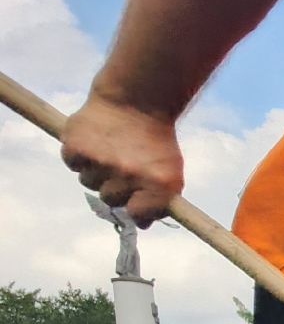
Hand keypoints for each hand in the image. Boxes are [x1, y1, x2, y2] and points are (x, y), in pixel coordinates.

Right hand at [61, 96, 184, 226]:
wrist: (137, 100)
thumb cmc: (156, 141)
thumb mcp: (171, 172)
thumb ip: (159, 202)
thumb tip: (142, 224)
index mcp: (158, 185)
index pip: (138, 215)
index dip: (135, 206)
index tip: (136, 194)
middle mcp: (129, 176)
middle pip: (110, 200)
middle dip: (115, 186)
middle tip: (123, 162)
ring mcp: (101, 161)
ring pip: (88, 182)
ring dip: (96, 169)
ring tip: (109, 147)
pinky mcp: (77, 147)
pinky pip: (73, 164)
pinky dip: (79, 155)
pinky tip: (94, 140)